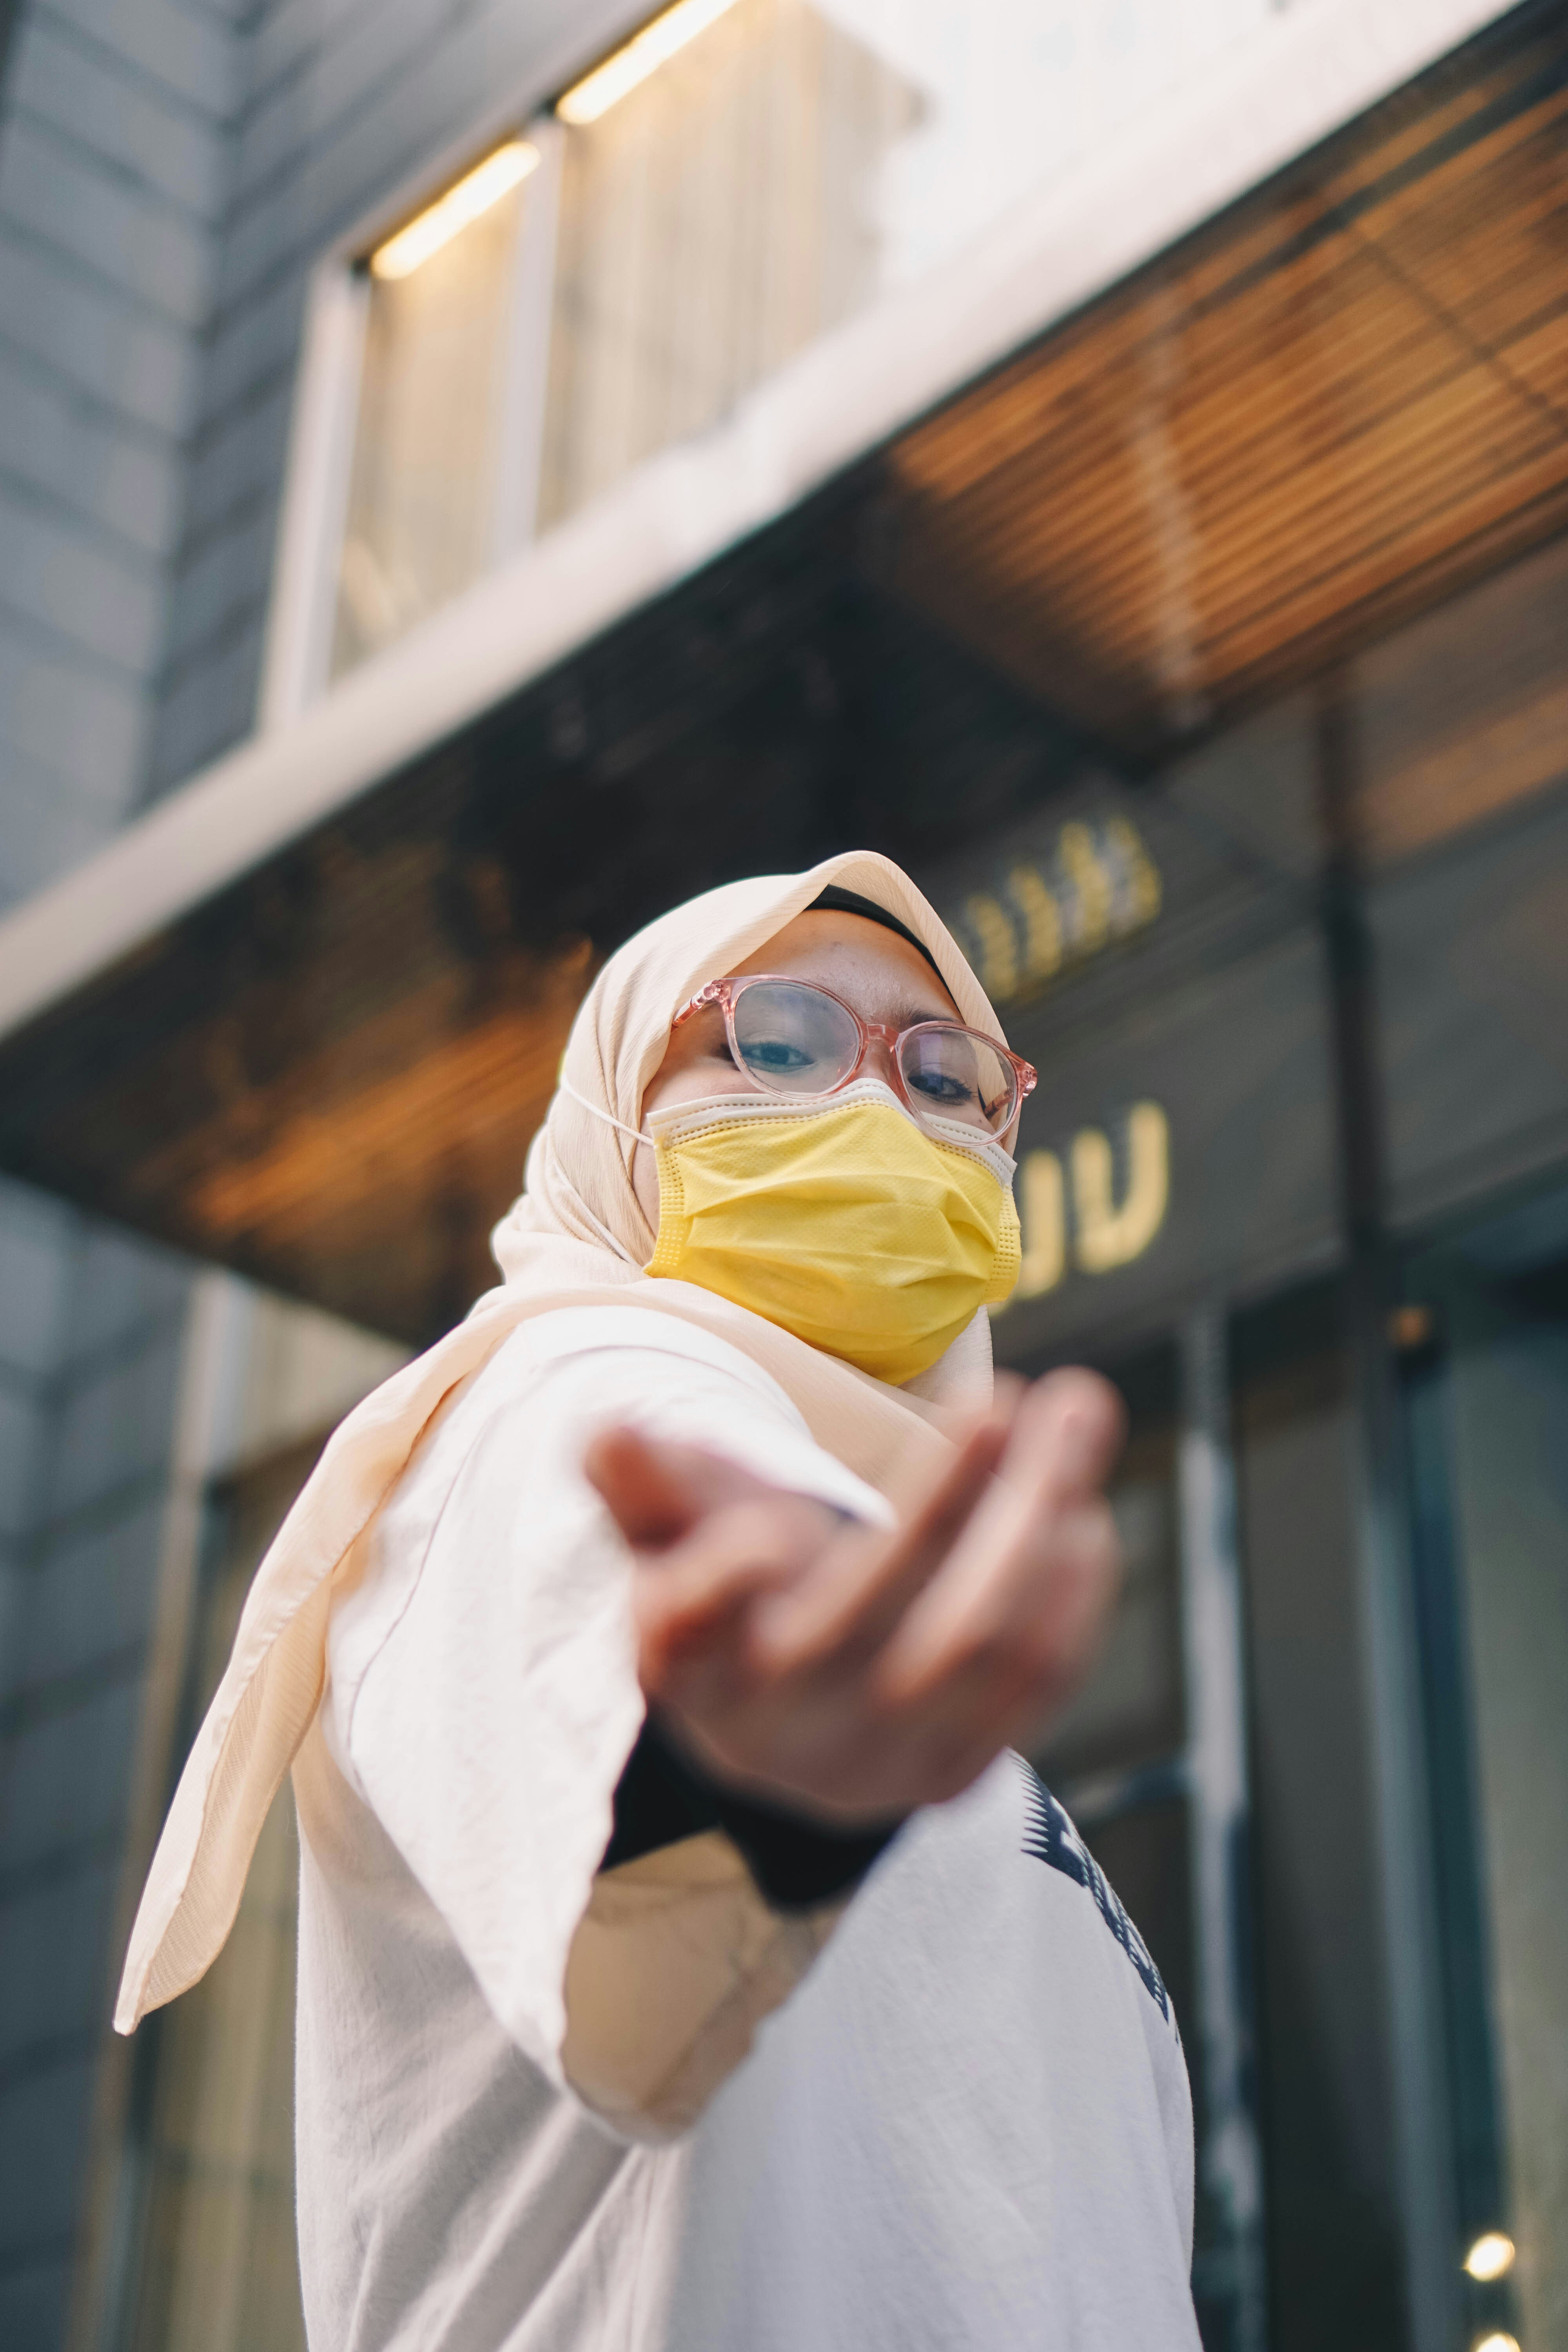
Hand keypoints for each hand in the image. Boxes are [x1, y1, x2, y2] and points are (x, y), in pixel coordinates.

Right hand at [583, 1370, 1124, 1826]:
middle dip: (953, 1500)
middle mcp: (782, 1732)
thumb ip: (645, 1480)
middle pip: (874, 1616)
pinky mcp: (959, 1774)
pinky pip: (1036, 1683)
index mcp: (692, 1666)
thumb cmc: (722, 1585)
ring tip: (1076, 1414)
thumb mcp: (671, 1532)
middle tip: (1010, 1393)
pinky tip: (1083, 1506)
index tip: (774, 1524)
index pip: (692, 1628)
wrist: (783, 1712)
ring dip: (1039, 1521)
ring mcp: (880, 1762)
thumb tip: (612, 1433)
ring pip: (981, 1643)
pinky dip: (1069, 1589)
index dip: (725, 1582)